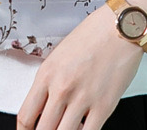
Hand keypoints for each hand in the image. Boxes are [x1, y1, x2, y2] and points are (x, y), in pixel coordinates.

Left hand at [16, 3, 143, 129]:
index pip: (26, 116)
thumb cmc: (93, 35)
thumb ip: (50, 81)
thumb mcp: (60, 54)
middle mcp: (62, 88)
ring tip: (66, 128)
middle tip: (48, 129)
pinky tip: (82, 128)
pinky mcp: (104, 106)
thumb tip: (44, 106)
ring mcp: (83, 99)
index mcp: (47, 73)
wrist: (120, 27)